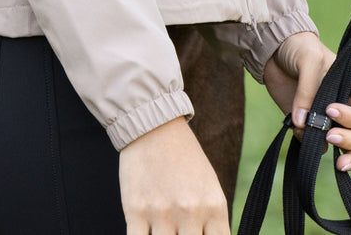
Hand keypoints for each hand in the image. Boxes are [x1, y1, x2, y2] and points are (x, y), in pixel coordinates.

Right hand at [118, 115, 229, 233]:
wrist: (154, 126)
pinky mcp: (136, 211)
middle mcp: (190, 211)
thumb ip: (211, 223)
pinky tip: (146, 232)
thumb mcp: (209, 188)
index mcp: (214, 206)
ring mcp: (162, 212)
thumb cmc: (184, 159)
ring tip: (165, 229)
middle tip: (179, 231)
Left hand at [261, 31, 350, 172]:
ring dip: (348, 156)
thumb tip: (303, 123)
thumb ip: (308, 88)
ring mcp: (332, 122)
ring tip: (338, 163)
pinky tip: (302, 137)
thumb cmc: (300, 49)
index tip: (330, 111)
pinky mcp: (313, 130)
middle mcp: (349, 107)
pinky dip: (315, 148)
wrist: (274, 53)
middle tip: (331, 137)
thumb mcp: (308, 58)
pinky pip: (321, 148)